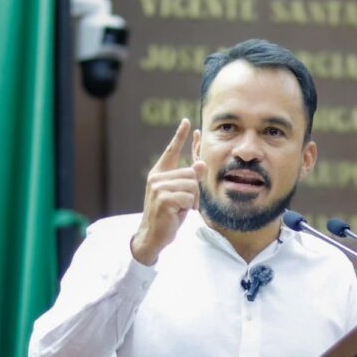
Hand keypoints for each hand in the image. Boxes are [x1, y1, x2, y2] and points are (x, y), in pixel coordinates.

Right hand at [131, 119, 207, 264]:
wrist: (153, 235)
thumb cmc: (168, 215)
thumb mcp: (182, 195)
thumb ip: (190, 179)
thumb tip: (202, 163)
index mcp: (160, 174)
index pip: (171, 151)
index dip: (180, 136)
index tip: (187, 121)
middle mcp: (157, 177)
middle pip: (191, 174)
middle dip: (195, 191)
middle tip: (185, 204)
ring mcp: (158, 187)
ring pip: (192, 185)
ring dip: (192, 200)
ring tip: (181, 209)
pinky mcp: (163, 198)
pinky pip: (188, 197)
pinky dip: (188, 207)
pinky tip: (177, 213)